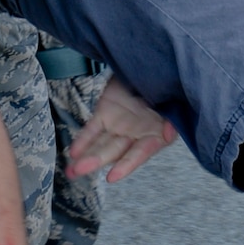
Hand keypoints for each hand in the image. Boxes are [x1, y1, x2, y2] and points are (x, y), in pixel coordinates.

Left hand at [63, 74, 177, 183]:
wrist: (149, 68)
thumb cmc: (165, 87)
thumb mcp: (173, 103)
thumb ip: (171, 119)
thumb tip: (169, 134)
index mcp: (154, 136)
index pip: (138, 154)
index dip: (126, 166)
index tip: (111, 177)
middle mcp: (135, 136)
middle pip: (114, 152)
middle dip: (95, 161)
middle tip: (78, 171)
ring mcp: (118, 127)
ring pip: (100, 145)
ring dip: (85, 157)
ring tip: (70, 171)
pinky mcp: (105, 115)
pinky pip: (92, 130)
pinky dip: (83, 141)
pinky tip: (73, 152)